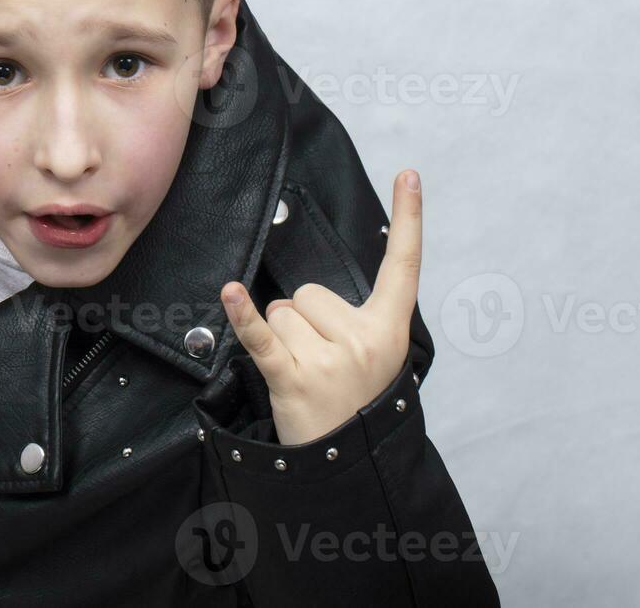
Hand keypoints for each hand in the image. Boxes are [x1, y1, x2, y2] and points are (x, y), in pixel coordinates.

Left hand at [220, 169, 421, 445]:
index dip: (409, 218)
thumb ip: (350, 318)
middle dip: (303, 323)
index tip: (408, 174)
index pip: (403, 265)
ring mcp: (330, 360)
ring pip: (281, 313)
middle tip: (318, 364)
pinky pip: (262, 336)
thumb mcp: (373, 359)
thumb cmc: (353, 405)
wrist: (345, 465)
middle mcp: (364, 340)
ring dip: (281, 341)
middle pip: (309, 293)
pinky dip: (242, 316)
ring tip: (302, 375)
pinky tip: (230, 293)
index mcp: (390, 330)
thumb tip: (295, 299)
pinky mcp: (294, 377)